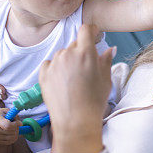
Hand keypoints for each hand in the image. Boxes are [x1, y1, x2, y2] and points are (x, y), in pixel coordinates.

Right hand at [0, 108, 20, 144]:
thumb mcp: (4, 111)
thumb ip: (14, 115)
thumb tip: (20, 124)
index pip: (8, 125)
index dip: (16, 124)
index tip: (19, 122)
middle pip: (11, 132)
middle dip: (17, 128)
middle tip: (16, 124)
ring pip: (12, 138)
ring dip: (16, 133)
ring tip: (13, 128)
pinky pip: (10, 142)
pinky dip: (13, 138)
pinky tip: (12, 133)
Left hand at [39, 24, 113, 152]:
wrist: (75, 122)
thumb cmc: (93, 103)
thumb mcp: (106, 80)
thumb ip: (105, 61)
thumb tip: (109, 50)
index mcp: (85, 53)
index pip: (86, 30)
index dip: (91, 30)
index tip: (93, 34)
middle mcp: (67, 54)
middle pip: (75, 44)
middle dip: (81, 51)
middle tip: (87, 67)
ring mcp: (54, 64)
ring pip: (62, 54)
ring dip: (68, 61)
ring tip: (74, 79)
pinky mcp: (43, 75)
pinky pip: (50, 64)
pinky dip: (55, 69)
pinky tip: (63, 81)